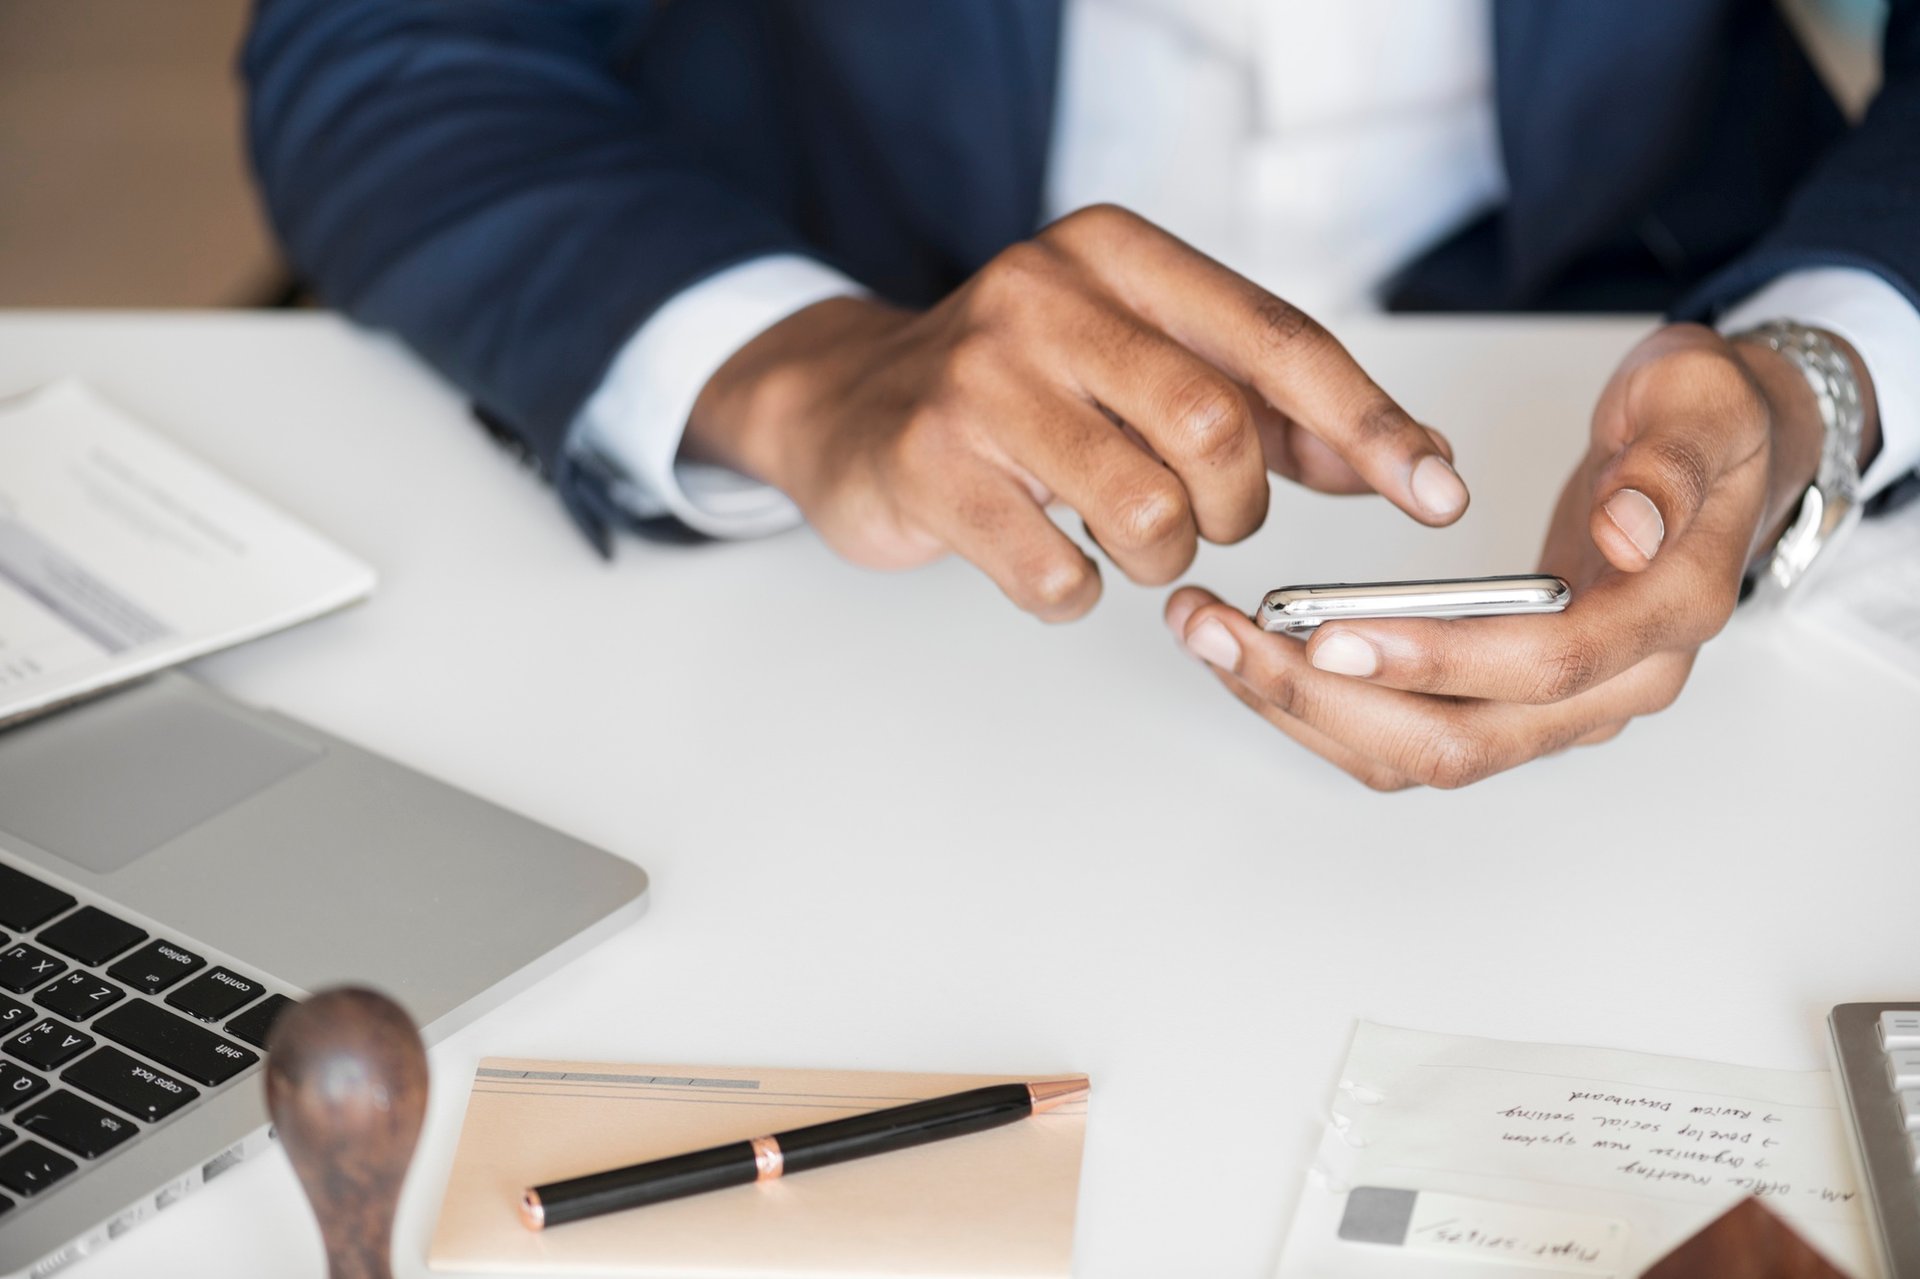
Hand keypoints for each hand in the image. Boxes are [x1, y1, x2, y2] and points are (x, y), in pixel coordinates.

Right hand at [686, 204, 1467, 620]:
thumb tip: (1402, 459)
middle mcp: (1042, 296)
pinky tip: (1046, 557)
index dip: (1369, 426)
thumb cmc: (1019, 388)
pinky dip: (1074, 593)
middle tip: (1201, 519)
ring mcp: (976, 380)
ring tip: (1117, 537)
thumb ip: (1268, 405)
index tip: (1435, 493)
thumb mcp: (1143, 361)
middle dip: (1232, 510)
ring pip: (1146, 514)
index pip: (1276, 340)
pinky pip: (1058, 576)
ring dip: (1158, 559)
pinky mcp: (927, 465)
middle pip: (1216, 432)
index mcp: (1113, 253)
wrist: (847, 406)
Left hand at [1167, 322, 1877, 788]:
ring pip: (1419, 753)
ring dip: (1304, 709)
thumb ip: (1666, 465)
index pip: (1544, 668)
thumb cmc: (1702, 425)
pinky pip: (1406, 733)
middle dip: (1326, 699)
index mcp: (1666, 617)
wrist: (1717, 455)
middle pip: (1459, 740)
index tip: (1330, 634)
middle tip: (1222, 633)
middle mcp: (1615, 686)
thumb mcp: (1699, 403)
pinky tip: (1254, 653)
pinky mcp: (1509, 700)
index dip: (1435, 659)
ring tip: (1209, 637)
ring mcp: (1560, 707)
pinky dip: (1323, 706)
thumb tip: (1627, 532)